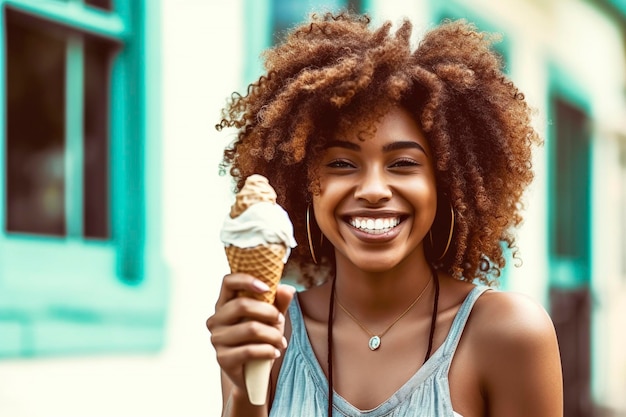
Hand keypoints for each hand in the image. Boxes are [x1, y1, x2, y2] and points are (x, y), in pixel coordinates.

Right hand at [207, 273, 295, 396]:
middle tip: (281, 320)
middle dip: (269, 312)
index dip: (247, 280)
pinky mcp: (222, 358)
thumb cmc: (259, 339)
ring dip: (273, 334)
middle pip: (241, 305)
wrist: (252, 374)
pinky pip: (249, 350)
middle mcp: (216, 319)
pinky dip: (268, 350)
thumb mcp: (271, 319)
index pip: (228, 282)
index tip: (267, 288)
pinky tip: (275, 352)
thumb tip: (287, 288)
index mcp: (224, 304)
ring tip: (282, 341)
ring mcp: (217, 339)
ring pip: (250, 329)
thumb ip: (279, 303)